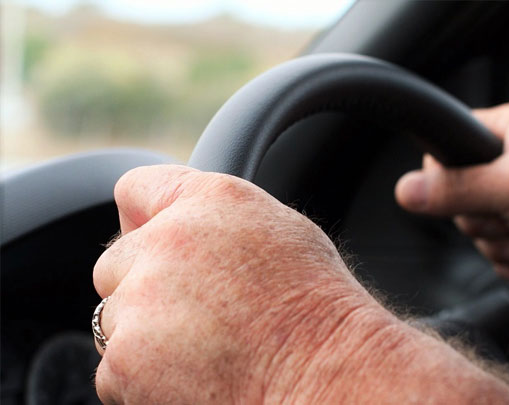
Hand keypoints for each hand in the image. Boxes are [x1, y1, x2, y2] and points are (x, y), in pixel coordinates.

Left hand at [92, 165, 388, 402]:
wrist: (326, 376)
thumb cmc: (317, 311)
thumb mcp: (281, 233)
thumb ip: (216, 218)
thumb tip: (176, 222)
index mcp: (209, 201)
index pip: (136, 189)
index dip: (139, 219)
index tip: (149, 242)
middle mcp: (166, 241)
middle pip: (116, 261)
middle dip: (142, 286)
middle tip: (196, 314)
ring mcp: (139, 302)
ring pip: (113, 318)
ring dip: (144, 335)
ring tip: (205, 351)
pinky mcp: (125, 360)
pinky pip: (114, 368)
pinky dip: (141, 379)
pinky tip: (195, 377)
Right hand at [395, 102, 508, 285]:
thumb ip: (457, 190)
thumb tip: (406, 190)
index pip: (447, 146)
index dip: (448, 178)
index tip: (470, 196)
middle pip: (457, 194)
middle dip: (483, 221)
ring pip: (475, 224)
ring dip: (498, 243)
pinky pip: (493, 244)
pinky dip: (508, 257)